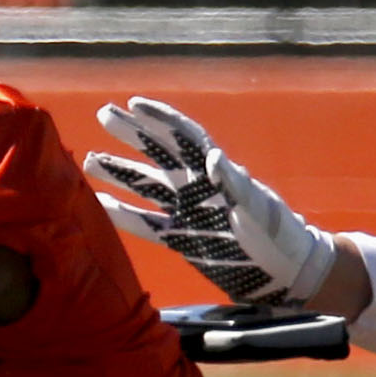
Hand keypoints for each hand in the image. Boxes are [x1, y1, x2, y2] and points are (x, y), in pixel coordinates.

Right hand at [84, 97, 338, 307]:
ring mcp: (188, 213)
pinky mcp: (183, 239)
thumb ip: (236, 182)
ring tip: (90, 160)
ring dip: (119, 172)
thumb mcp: (260, 207)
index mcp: (217, 173)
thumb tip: (212, 156)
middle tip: (103, 115)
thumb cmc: (279, 235)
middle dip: (131, 133)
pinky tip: (101, 205)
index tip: (133, 103)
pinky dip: (124, 214)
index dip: (160, 118)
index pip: (184, 136)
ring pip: (146, 187)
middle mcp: (198, 187)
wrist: (285, 273)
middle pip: (158, 153)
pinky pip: (146, 223)